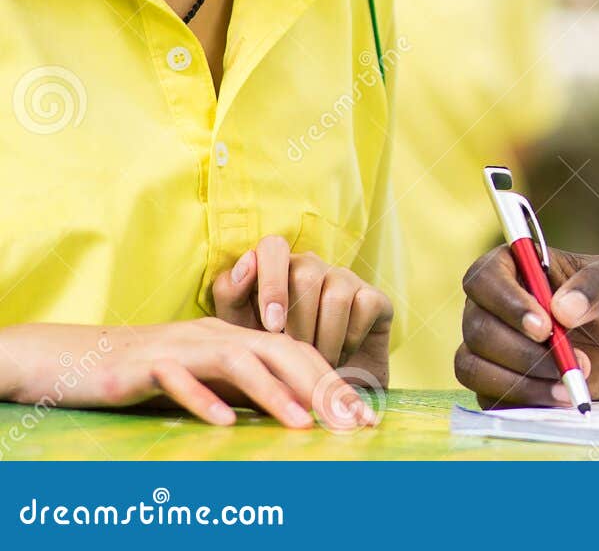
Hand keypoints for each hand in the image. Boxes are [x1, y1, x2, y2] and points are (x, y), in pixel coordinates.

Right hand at [0, 320, 376, 428]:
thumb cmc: (147, 374)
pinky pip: (177, 379)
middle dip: (322, 387)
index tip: (365, 419)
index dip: (336, 384)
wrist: (71, 358)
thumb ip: (247, 392)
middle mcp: (216, 335)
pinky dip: (202, 399)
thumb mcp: (208, 381)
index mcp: (237, 338)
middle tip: (353, 422)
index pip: (299, 356)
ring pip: (238, 361)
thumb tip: (300, 417)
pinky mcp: (144, 365)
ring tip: (303, 424)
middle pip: (282, 352)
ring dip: (274, 393)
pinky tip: (224, 424)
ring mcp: (181, 347)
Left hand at [213, 235, 391, 387]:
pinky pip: (363, 306)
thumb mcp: (241, 332)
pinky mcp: (375, 298)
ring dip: (324, 338)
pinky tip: (341, 355)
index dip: (272, 283)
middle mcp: (313, 267)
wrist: (317, 395)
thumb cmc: (271, 358)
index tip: (272, 326)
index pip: (273, 248)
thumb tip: (247, 260)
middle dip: (298, 323)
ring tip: (315, 363)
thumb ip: (231, 295)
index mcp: (277, 269)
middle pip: (306, 274)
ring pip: (335, 294)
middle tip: (294, 354)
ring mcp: (346, 280)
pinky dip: (349, 339)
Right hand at [455, 246, 598, 406]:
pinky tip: (563, 397)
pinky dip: (525, 401)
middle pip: (478, 328)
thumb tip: (562, 308)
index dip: (506, 303)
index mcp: (519, 268)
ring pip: (474, 367)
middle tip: (573, 359)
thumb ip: (598, 286)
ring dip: (522, 381)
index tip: (544, 326)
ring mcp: (496, 348)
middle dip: (523, 351)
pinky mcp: (505, 385)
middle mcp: (498, 307)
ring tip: (570, 383)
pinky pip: (489, 399)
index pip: (484, 278)